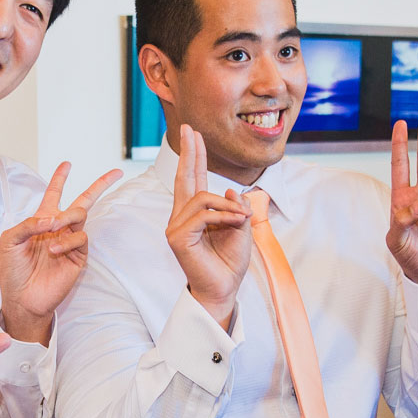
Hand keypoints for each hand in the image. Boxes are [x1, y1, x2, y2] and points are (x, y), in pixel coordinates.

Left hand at [0, 162, 123, 342]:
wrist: (22, 298)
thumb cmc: (13, 270)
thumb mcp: (10, 240)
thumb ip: (28, 224)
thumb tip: (51, 218)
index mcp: (41, 221)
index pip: (54, 194)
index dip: (60, 178)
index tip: (67, 164)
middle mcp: (58, 228)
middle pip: (83, 201)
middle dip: (100, 185)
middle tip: (116, 172)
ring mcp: (70, 241)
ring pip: (80, 214)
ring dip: (67, 216)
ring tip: (52, 227)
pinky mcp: (78, 256)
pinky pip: (80, 238)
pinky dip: (67, 240)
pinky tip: (54, 249)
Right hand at [165, 124, 250, 328]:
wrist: (224, 288)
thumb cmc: (229, 261)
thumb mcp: (241, 226)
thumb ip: (237, 206)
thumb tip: (230, 190)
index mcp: (196, 212)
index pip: (193, 178)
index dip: (194, 155)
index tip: (193, 134)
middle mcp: (182, 216)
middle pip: (185, 177)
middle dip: (189, 152)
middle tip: (189, 129)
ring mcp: (176, 226)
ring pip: (202, 197)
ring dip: (228, 206)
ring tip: (241, 218)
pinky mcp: (177, 237)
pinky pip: (202, 215)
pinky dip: (223, 216)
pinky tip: (235, 223)